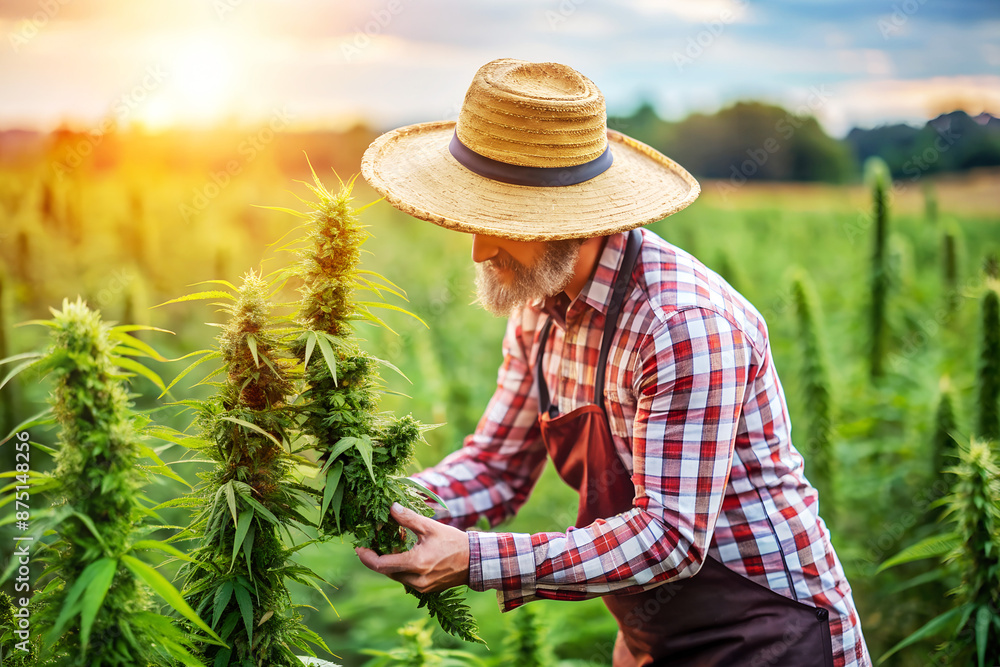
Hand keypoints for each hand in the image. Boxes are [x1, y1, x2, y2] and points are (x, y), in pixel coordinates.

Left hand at [355, 502, 469, 593]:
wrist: (475, 561)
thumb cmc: (453, 542)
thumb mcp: (430, 527)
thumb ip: (408, 518)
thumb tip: (390, 507)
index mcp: (415, 564)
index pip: (380, 564)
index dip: (366, 556)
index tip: (359, 547)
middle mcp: (416, 580)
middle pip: (386, 570)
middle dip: (377, 556)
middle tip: (373, 541)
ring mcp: (421, 587)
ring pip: (395, 575)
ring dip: (389, 561)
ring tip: (391, 543)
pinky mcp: (425, 589)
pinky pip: (405, 579)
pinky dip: (400, 567)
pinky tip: (404, 553)